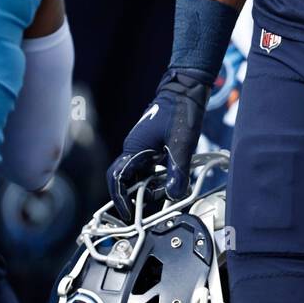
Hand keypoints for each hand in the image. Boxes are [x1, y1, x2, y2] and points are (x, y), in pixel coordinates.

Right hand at [106, 70, 210, 221]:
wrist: (186, 87)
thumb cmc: (181, 110)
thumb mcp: (182, 143)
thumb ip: (177, 170)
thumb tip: (174, 194)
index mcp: (135, 148)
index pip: (117, 179)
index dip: (120, 199)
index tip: (128, 214)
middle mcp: (134, 149)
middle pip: (128, 180)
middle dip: (138, 196)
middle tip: (154, 206)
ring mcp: (143, 146)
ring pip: (140, 174)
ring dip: (150, 186)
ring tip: (168, 191)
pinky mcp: (153, 144)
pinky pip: (150, 166)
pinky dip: (158, 176)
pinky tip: (173, 178)